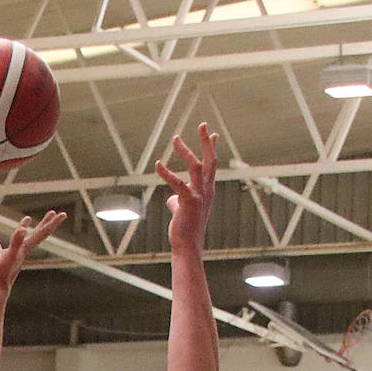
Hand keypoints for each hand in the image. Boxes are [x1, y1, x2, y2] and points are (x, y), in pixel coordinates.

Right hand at [0, 211, 66, 292]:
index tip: (62, 214)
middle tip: (54, 213)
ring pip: (20, 239)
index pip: (42, 233)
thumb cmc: (2, 275)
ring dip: (24, 228)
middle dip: (46, 223)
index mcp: (25, 248)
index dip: (52, 222)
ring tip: (27, 218)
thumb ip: (16, 243)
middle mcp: (22, 251)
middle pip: (38, 234)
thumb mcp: (9, 255)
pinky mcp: (1, 259)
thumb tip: (22, 229)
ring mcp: (12, 256)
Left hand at [156, 122, 218, 250]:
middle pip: (209, 160)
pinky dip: (167, 173)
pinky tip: (158, 164)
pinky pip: (177, 184)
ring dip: (185, 151)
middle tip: (202, 124)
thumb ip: (177, 201)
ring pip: (196, 167)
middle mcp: (207, 190)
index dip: (212, 148)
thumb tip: (171, 198)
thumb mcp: (183, 211)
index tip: (213, 134)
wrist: (188, 246)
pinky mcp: (188, 202)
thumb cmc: (186, 229)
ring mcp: (199, 195)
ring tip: (175, 138)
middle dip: (206, 142)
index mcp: (207, 190)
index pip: (211, 165)